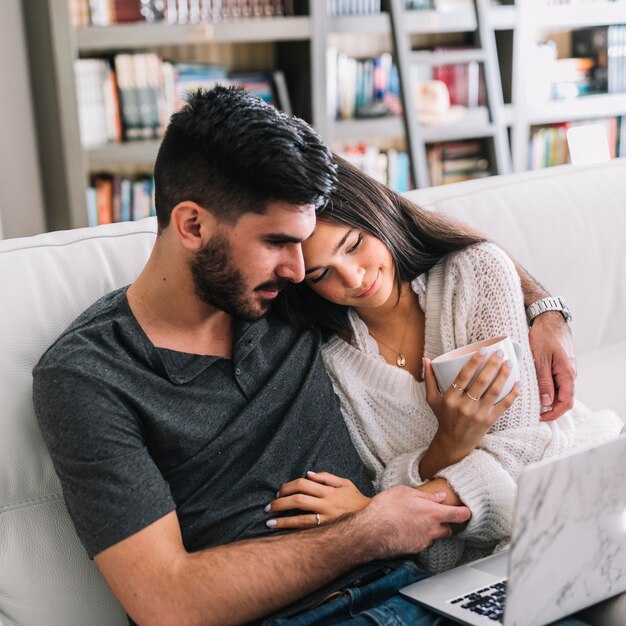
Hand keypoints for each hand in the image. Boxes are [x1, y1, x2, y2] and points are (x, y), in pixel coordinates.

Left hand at [265, 472, 370, 529]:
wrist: (372, 522)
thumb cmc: (356, 501)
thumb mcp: (345, 483)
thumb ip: (327, 477)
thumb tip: (308, 474)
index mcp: (330, 490)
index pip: (303, 484)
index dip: (288, 487)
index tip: (279, 492)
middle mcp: (327, 504)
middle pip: (298, 499)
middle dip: (280, 502)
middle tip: (268, 506)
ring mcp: (326, 519)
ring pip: (300, 518)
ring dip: (282, 519)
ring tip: (269, 522)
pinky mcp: (327, 531)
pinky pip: (306, 531)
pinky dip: (292, 530)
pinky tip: (282, 532)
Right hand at [357, 486, 470, 558]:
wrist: (371, 531)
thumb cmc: (386, 509)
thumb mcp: (405, 492)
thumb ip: (425, 496)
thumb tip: (438, 497)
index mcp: (433, 513)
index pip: (458, 515)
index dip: (465, 513)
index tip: (467, 511)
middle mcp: (432, 530)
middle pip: (448, 529)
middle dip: (444, 524)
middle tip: (434, 515)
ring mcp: (423, 542)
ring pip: (433, 537)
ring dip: (429, 531)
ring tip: (414, 522)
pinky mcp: (413, 550)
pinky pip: (421, 543)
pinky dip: (417, 537)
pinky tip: (405, 530)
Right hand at [421, 351, 519, 478]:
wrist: (453, 443)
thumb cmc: (443, 417)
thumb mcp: (432, 399)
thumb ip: (430, 379)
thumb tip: (426, 359)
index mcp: (450, 398)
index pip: (463, 376)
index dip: (474, 362)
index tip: (483, 350)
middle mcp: (464, 406)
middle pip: (482, 381)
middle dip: (493, 364)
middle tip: (500, 353)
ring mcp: (478, 414)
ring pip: (494, 391)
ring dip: (503, 376)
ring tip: (510, 363)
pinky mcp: (489, 421)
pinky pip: (504, 405)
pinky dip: (513, 394)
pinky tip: (518, 383)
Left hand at [529, 311, 575, 420]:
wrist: (549, 318)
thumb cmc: (545, 335)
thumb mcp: (541, 358)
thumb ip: (544, 380)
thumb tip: (546, 401)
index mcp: (567, 374)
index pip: (565, 402)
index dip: (554, 413)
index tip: (540, 417)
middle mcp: (569, 374)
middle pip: (562, 398)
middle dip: (549, 408)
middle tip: (533, 412)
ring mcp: (565, 369)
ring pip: (558, 390)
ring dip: (547, 397)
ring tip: (531, 401)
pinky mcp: (559, 365)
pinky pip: (555, 381)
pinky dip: (546, 387)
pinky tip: (534, 387)